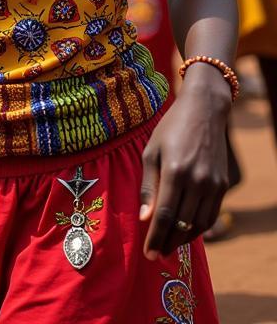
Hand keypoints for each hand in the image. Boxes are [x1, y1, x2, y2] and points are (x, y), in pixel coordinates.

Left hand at [139, 66, 231, 257]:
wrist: (204, 111)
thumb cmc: (170, 128)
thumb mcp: (150, 151)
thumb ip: (148, 185)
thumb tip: (144, 217)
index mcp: (175, 171)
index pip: (164, 214)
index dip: (156, 236)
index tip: (148, 252)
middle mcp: (197, 180)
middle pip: (182, 223)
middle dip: (168, 242)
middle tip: (156, 255)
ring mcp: (213, 184)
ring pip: (200, 224)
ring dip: (184, 239)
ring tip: (168, 245)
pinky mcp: (223, 185)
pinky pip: (211, 214)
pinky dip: (198, 227)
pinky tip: (185, 230)